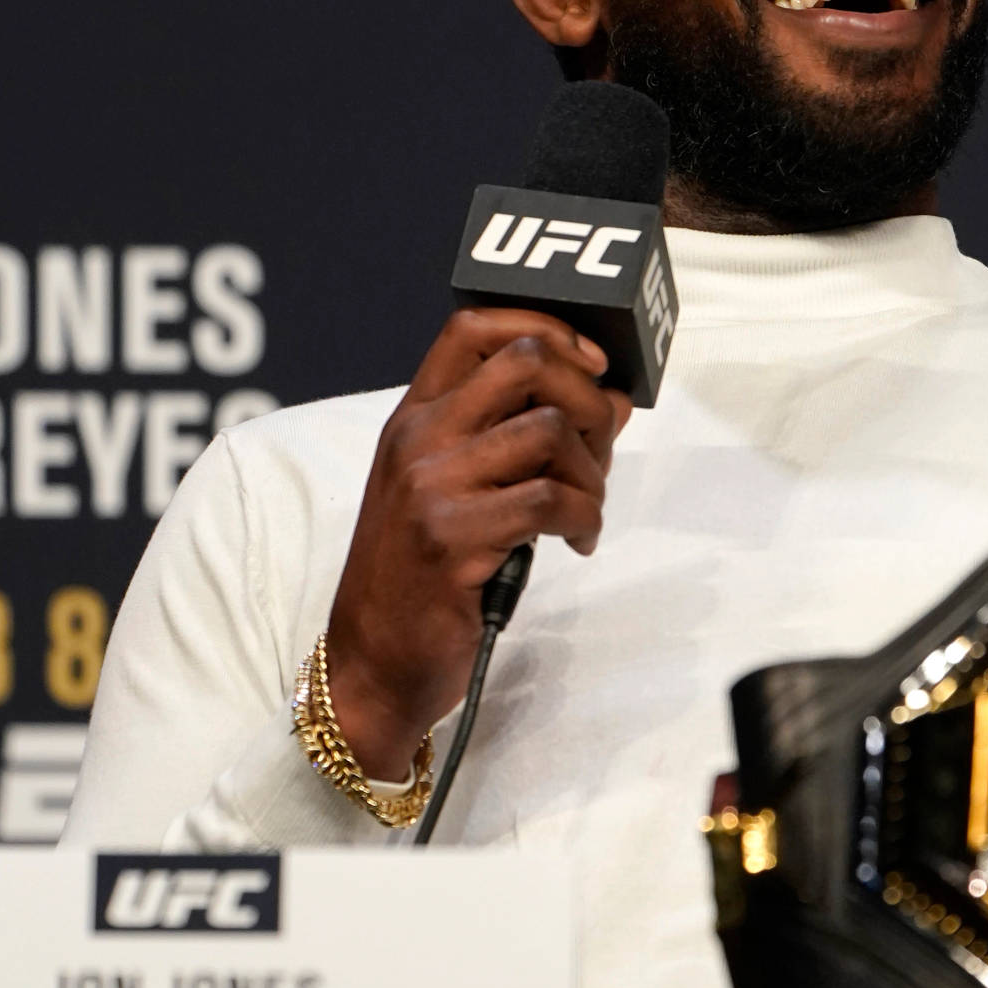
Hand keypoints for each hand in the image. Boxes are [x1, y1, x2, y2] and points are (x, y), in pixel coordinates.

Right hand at [323, 307, 632, 777]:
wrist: (373, 660)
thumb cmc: (425, 574)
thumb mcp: (462, 490)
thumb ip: (527, 440)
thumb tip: (614, 401)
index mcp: (414, 418)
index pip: (472, 327)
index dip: (545, 327)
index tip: (592, 361)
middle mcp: (418, 440)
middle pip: (525, 363)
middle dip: (587, 396)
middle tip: (601, 446)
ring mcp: (431, 486)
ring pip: (549, 430)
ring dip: (592, 470)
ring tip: (586, 507)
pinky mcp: (454, 538)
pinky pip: (550, 500)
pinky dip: (584, 518)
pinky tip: (578, 541)